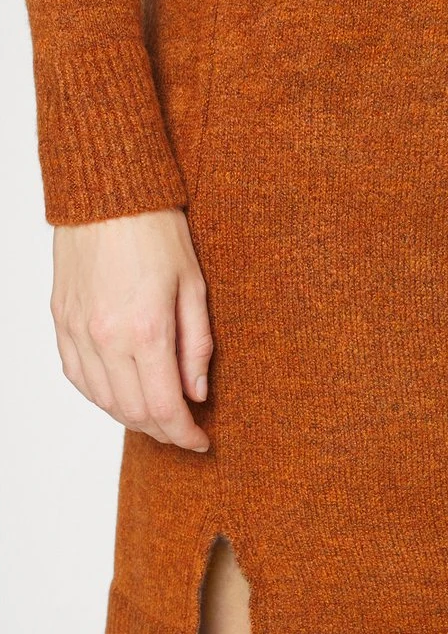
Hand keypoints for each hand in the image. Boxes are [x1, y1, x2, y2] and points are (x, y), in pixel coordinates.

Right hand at [50, 206, 211, 451]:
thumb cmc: (158, 231)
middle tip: (185, 432)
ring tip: (159, 416)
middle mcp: (105, 338)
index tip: (201, 441)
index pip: (164, 406)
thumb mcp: (194, 287)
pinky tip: (121, 394)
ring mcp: (77, 331)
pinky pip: (77, 376)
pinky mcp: (61, 321)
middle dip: (162, 431)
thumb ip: (197, 346)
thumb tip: (196, 394)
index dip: (185, 434)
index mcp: (145, 330)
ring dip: (133, 418)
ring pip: (102, 400)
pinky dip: (101, 396)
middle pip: (133, 412)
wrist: (107, 192)